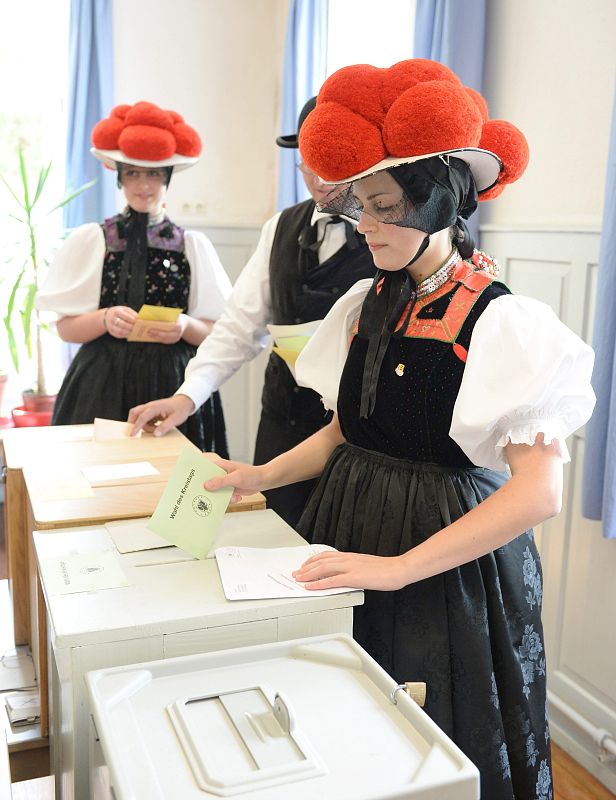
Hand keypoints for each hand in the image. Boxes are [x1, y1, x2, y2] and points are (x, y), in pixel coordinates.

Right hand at [105, 306, 137, 338]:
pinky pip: (119, 335)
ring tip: (135, 332)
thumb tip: (139, 319)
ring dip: (129, 332)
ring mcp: (111, 326)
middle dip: (131, 327)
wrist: (108, 316)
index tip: (138, 321)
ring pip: (121, 331)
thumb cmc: (119, 312)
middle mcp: (112, 319)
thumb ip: (132, 313)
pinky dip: (126, 335)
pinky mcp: (112, 332)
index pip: (126, 316)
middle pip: (123, 324)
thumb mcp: (125, 309)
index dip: (133, 319)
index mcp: (116, 311)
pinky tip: (130, 334)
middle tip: (138, 328)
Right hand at [128, 394, 194, 435]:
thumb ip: (165, 427)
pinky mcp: (151, 411)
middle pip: (135, 413)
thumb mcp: (175, 419)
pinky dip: (146, 424)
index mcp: (155, 407)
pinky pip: (144, 418)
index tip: (132, 435)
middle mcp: (150, 406)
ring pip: (139, 416)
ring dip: (143, 425)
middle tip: (136, 432)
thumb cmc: (180, 409)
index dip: (136, 426)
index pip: (142, 417)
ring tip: (155, 429)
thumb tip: (156, 434)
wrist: (184, 402)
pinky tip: (155, 426)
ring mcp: (150, 408)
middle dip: (133, 423)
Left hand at [146, 314, 187, 344]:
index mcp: (178, 325)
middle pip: (165, 335)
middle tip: (148, 331)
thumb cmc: (177, 317)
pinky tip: (153, 336)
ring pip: (165, 339)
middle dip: (156, 334)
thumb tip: (153, 315)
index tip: (151, 327)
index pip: (167, 328)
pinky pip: (165, 341)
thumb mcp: (173, 314)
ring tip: (148, 334)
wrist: (186, 324)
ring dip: (156, 337)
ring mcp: (176, 338)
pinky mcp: (174, 341)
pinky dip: (159, 339)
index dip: (159, 329)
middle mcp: (178, 333)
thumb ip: (165, 314)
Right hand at [202, 455, 266, 502]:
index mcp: (219, 466)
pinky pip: (223, 498)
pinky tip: (238, 497)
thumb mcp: (235, 477)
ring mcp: (224, 483)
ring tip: (230, 497)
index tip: (189, 483)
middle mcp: (220, 474)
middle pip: (207, 483)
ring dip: (220, 498)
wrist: (263, 481)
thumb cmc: (251, 474)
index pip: (204, 469)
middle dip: (206, 491)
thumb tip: (206, 485)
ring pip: (214, 492)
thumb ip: (221, 481)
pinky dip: (229, 500)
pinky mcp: (228, 491)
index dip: (196, 476)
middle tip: (203, 498)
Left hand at [292, 551, 408, 591]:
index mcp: (350, 556)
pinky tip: (310, 587)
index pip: (326, 555)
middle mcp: (348, 559)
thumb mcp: (365, 565)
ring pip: (323, 569)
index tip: (304, 565)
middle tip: (296, 574)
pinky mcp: (353, 577)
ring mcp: (350, 567)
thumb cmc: (386, 570)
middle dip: (306, 568)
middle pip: (321, 561)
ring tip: (298, 580)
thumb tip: (344, 575)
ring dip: (308, 575)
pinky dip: (318, 584)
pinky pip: (332, 580)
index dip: (313, 560)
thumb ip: (353, 568)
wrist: (398, 569)